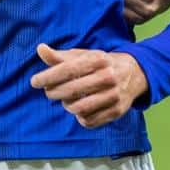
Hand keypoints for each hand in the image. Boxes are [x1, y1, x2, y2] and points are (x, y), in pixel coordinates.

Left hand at [30, 43, 148, 127]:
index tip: (34, 82)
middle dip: (54, 92)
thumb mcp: (83, 56)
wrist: (135, 73)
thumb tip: (40, 49)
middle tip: (48, 92)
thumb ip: (60, 56)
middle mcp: (108, 77)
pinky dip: (79, 117)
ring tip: (65, 99)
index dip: (48, 77)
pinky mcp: (117, 111)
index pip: (68, 70)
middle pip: (72, 90)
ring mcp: (114, 96)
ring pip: (79, 108)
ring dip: (66, 105)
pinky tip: (79, 109)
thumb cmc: (101, 64)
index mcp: (98, 60)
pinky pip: (90, 121)